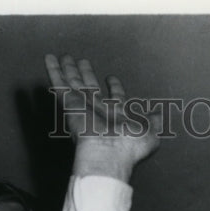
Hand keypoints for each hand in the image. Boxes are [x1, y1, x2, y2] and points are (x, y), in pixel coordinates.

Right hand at [45, 54, 161, 182]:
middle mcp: (99, 111)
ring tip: (64, 56)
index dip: (115, 88)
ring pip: (74, 83)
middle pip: (91, 88)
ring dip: (69, 69)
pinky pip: (60, 84)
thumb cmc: (129, 148)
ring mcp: (83, 107)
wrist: (109, 154)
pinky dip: (54, 71)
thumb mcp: (150, 134)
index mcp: (117, 116)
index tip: (112, 78)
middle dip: (87, 75)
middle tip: (81, 62)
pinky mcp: (69, 105)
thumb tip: (159, 115)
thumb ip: (154, 122)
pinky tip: (50, 59)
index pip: (115, 98)